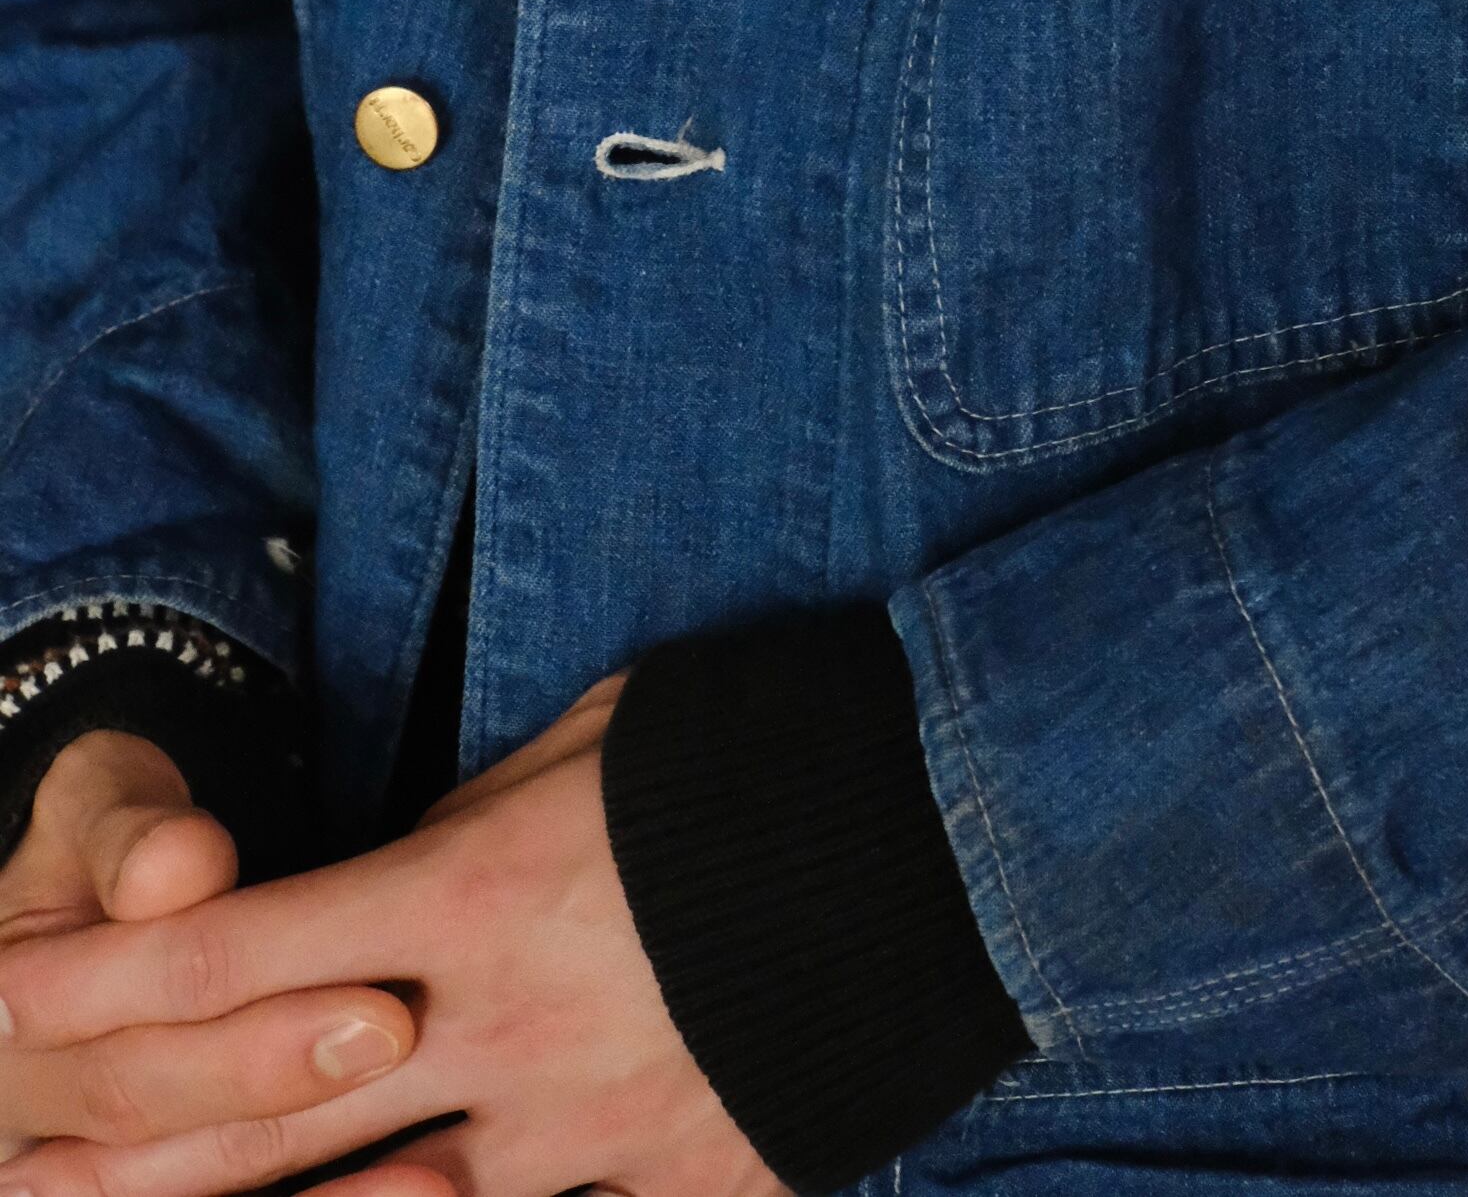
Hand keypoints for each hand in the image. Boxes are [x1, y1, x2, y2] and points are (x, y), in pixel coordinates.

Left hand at [0, 679, 787, 1196]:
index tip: (2, 983)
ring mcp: (593, 1135)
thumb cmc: (751, 750)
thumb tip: (409, 889)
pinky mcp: (689, 1187)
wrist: (947, 831)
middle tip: (23, 1169)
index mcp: (473, 896)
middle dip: (127, 1156)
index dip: (99, 975)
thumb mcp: (590, 742)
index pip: (235, 948)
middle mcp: (504, 1034)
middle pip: (267, 1125)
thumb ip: (473, 828)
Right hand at [0, 733, 412, 1163]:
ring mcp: (77, 1170)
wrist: (100, 899)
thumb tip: (173, 871)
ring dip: (322, 1190)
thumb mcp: (104, 804)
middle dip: (274, 1075)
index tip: (368, 983)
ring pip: (193, 1187)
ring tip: (432, 1168)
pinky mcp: (170, 1179)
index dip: (232, 1028)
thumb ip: (130, 835)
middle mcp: (22, 1125)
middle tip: (399, 1029)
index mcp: (2, 1018)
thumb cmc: (112, 844)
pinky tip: (426, 1193)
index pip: (113, 1047)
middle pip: (148, 1117)